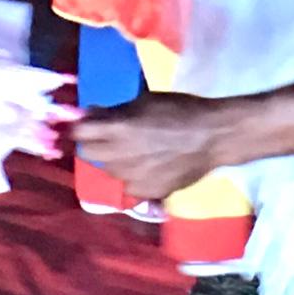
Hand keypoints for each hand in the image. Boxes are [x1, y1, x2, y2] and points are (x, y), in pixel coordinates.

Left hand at [69, 92, 229, 200]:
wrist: (213, 136)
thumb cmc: (179, 110)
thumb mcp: (144, 102)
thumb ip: (114, 111)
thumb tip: (90, 114)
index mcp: (119, 129)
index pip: (80, 132)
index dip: (81, 128)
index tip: (86, 126)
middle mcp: (120, 156)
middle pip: (89, 154)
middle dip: (95, 144)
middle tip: (110, 138)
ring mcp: (133, 177)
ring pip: (109, 170)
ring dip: (114, 161)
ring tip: (134, 152)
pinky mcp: (148, 192)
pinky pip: (128, 186)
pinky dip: (133, 178)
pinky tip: (147, 168)